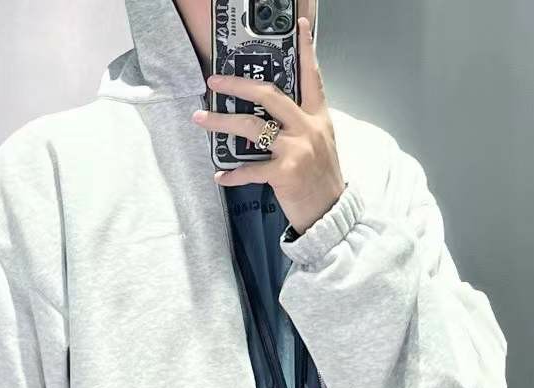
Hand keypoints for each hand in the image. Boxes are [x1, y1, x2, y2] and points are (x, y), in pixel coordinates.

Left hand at [192, 12, 344, 235]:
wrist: (332, 214)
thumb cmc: (321, 180)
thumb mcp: (320, 144)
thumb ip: (301, 124)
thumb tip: (270, 113)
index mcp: (318, 119)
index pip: (313, 77)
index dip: (306, 50)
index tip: (299, 27)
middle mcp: (307, 129)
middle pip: (269, 96)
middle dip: (238, 85)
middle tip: (215, 81)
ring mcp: (296, 150)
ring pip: (252, 127)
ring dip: (221, 123)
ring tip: (201, 119)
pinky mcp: (285, 174)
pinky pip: (251, 169)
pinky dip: (232, 174)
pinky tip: (219, 176)